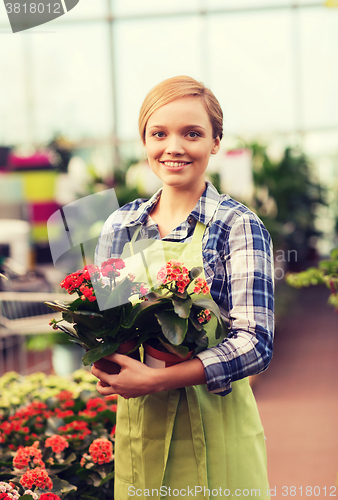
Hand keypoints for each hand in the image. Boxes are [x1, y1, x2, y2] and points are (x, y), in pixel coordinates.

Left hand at [91, 353, 206, 399]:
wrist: (154, 382)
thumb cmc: (141, 371)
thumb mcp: (126, 361)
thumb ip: (114, 357)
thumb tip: (104, 353)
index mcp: (114, 382)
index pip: (100, 376)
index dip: (95, 370)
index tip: (93, 365)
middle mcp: (117, 390)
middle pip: (102, 391)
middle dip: (98, 385)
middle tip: (99, 378)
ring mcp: (124, 394)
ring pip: (112, 392)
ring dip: (109, 386)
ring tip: (111, 379)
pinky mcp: (131, 396)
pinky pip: (122, 393)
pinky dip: (120, 387)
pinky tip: (125, 381)